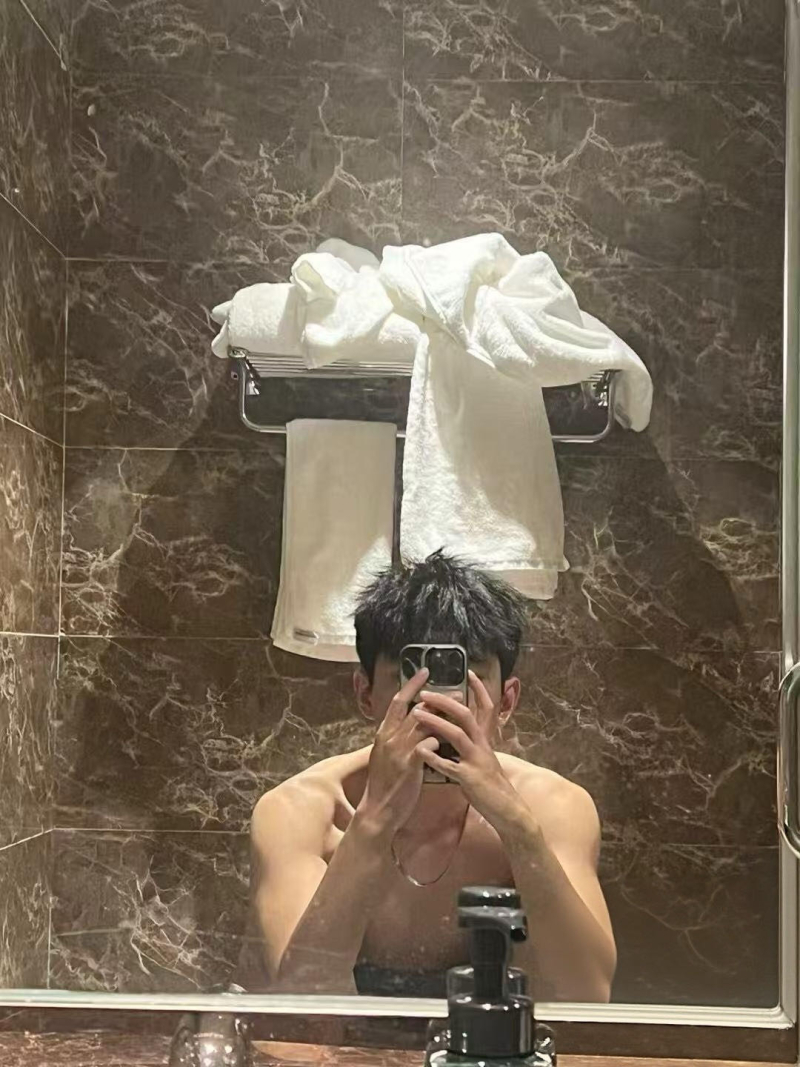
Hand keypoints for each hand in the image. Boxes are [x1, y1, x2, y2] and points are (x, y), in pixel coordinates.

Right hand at [357, 667, 441, 834]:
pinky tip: (449, 741)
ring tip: (460, 709)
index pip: (399, 701)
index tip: (425, 672)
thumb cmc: (384, 784)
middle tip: (455, 690)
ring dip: (444, 715)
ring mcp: (398, 750)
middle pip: (415, 709)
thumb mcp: (386, 756)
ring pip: (424, 724)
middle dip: (437, 698)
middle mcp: (389, 737)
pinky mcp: (408, 765)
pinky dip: (439, 740)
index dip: (412, 685)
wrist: (377, 810)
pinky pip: (427, 745)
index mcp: (383, 733)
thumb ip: (396, 739)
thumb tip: (410, 724)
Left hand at [411, 671, 531, 835]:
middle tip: (425, 692)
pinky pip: (450, 766)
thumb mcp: (483, 758)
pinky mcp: (470, 778)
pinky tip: (420, 752)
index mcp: (485, 739)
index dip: (480, 690)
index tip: (470, 672)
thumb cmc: (490, 784)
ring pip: (456, 735)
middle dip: (445, 701)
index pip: (486, 707)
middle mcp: (482, 745)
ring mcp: (476, 760)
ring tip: (416, 714)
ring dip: (435, 722)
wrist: (507, 809)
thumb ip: (471, 743)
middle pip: (465, 715)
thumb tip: (458, 729)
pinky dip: (434, 758)